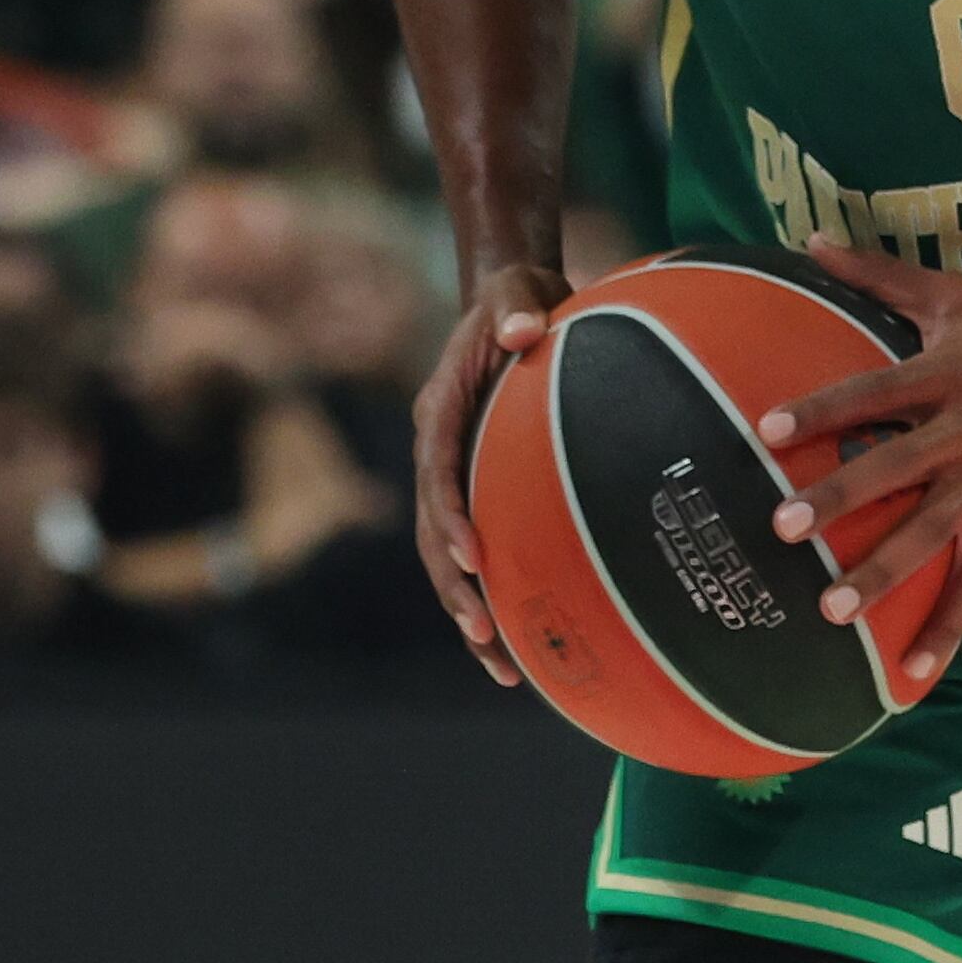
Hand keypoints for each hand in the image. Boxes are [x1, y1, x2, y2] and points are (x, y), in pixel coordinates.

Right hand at [410, 262, 572, 685]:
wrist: (507, 302)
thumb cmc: (517, 299)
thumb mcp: (517, 294)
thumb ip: (518, 308)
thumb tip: (526, 329)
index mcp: (439, 410)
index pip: (437, 472)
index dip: (452, 516)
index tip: (476, 556)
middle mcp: (436, 451)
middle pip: (434, 534)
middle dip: (455, 589)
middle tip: (484, 636)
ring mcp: (453, 474)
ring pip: (450, 558)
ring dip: (470, 611)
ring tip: (503, 668)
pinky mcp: (477, 487)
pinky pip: (479, 548)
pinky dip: (495, 592)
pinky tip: (527, 639)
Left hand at [757, 239, 961, 692]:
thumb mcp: (954, 298)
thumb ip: (880, 274)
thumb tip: (809, 241)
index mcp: (942, 379)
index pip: (873, 393)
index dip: (822, 410)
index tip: (767, 431)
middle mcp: (960, 435)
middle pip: (894, 468)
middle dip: (842, 499)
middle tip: (786, 527)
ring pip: (930, 535)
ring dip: (882, 574)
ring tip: (833, 611)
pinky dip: (948, 628)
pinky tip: (914, 673)